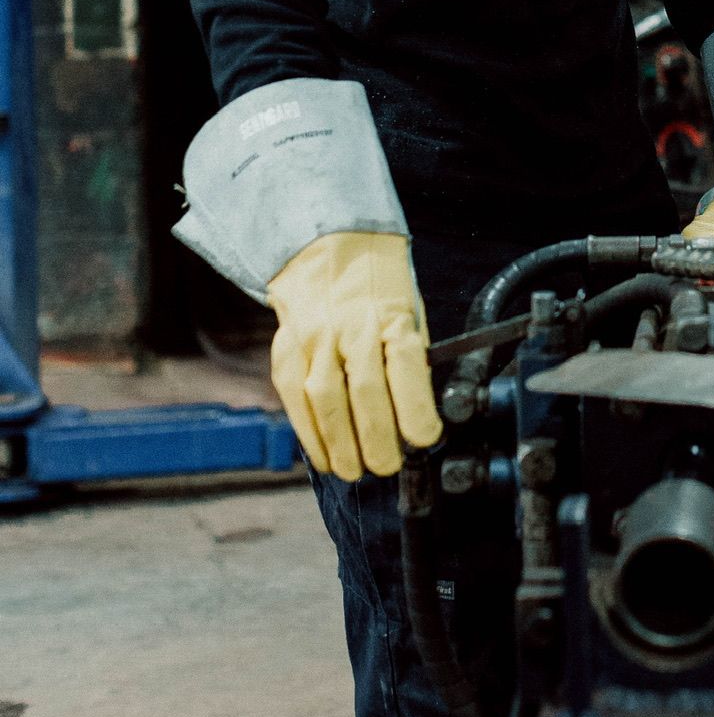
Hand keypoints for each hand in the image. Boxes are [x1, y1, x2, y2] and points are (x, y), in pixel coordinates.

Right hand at [268, 231, 441, 478]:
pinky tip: (323, 455)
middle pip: (365, 392)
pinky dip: (309, 433)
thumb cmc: (380, 287)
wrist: (330, 247)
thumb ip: (411, 358)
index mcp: (391, 313)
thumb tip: (420, 415)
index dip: (416, 410)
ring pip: (326, 400)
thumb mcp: (410, 310)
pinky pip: (294, 397)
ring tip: (354, 470)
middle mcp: (351, 325)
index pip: (407, 367)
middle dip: (378, 439)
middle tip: (386, 466)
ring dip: (341, 445)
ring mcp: (314, 337)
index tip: (424, 439)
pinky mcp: (286, 348)